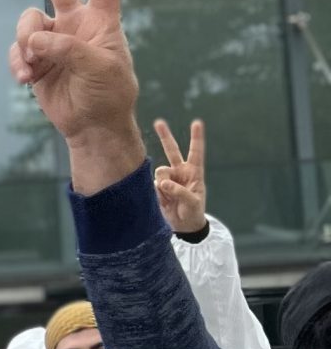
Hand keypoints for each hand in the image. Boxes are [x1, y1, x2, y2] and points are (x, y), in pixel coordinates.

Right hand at [10, 0, 147, 192]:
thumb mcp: (99, 67)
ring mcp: (53, 41)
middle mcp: (75, 24)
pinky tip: (26, 79)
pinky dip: (18, 63)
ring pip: (27, 23)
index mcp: (101, 21)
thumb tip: (32, 41)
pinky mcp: (35, 60)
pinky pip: (17, 50)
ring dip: (25, 43)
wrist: (91, 127)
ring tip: (33, 67)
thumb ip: (67, 48)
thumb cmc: (108, 95)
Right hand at [152, 118, 207, 235]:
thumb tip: (162, 182)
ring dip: (163, 184)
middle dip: (165, 136)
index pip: (196, 152)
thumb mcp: (192, 202)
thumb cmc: (193, 212)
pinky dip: (157, 193)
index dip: (196, 138)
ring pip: (160, 171)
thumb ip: (179, 191)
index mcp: (194, 172)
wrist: (183, 226)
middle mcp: (180, 172)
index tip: (197, 123)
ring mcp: (168, 178)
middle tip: (158, 122)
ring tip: (169, 197)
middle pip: (172, 151)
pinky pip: (153, 184)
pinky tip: (164, 201)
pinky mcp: (157, 187)